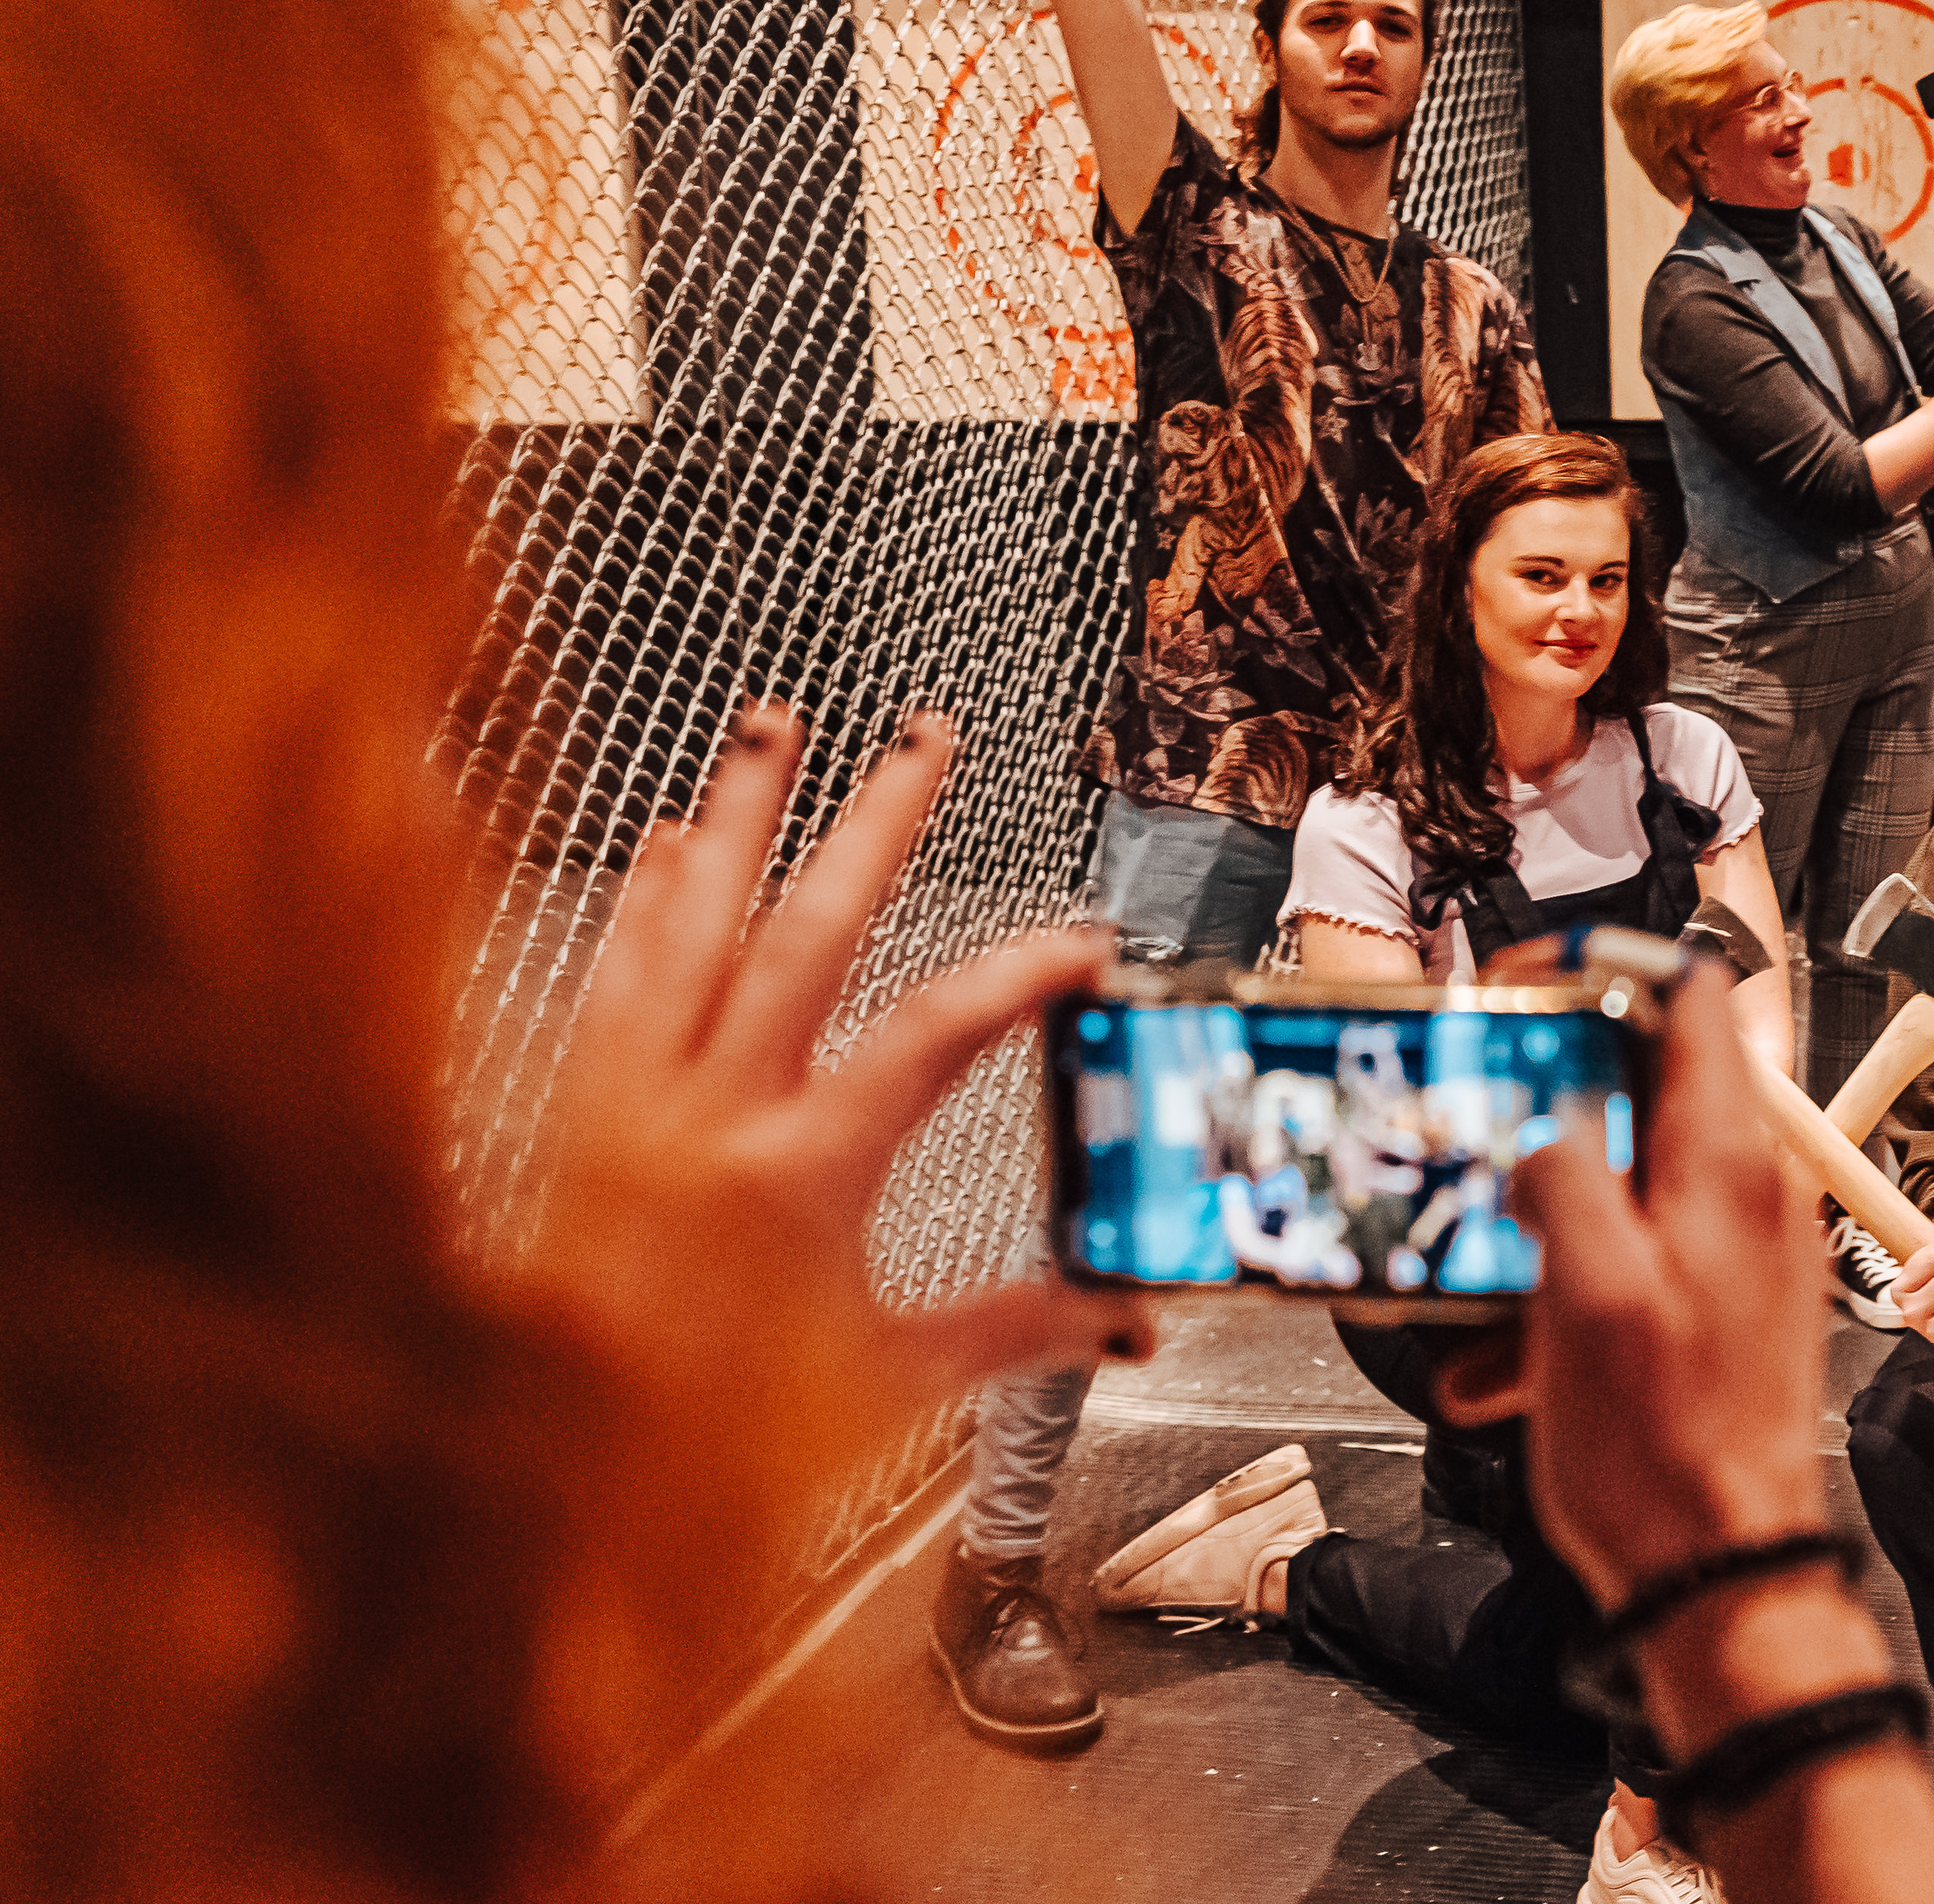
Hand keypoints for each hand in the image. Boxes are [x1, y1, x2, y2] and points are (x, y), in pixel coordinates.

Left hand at [535, 706, 1148, 1439]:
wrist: (537, 1482)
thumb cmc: (702, 1447)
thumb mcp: (887, 1385)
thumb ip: (1015, 1331)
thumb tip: (1119, 1317)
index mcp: (800, 1173)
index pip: (936, 1034)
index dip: (1022, 974)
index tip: (1080, 943)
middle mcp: (709, 1113)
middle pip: (808, 928)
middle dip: (874, 819)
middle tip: (921, 738)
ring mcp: (633, 1101)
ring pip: (691, 919)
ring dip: (735, 813)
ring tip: (767, 727)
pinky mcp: (575, 1111)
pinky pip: (612, 971)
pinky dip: (641, 898)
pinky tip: (661, 845)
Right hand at [1436, 955, 1826, 1608]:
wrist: (1724, 1579)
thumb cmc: (1664, 1451)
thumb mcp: (1585, 1292)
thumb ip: (1568, 1177)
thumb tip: (1549, 1128)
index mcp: (1729, 1164)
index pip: (1692, 1000)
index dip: (1605, 973)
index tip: (1528, 988)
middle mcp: (1750, 1194)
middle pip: (1646, 1089)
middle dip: (1551, 1107)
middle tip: (1477, 1132)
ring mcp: (1739, 1254)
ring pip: (1626, 1184)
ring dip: (1543, 1223)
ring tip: (1479, 1276)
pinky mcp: (1718, 1311)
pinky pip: (1631, 1266)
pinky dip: (1563, 1297)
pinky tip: (1504, 1365)